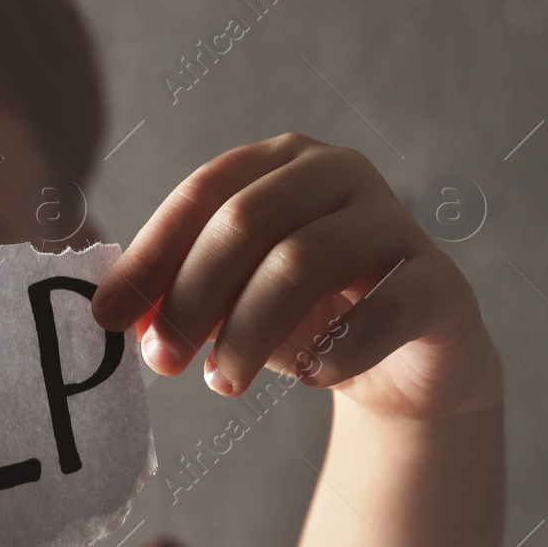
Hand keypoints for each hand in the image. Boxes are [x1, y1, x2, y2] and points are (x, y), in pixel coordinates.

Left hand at [91, 133, 501, 419]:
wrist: (400, 363)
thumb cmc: (300, 318)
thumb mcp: (227, 304)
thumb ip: (173, 296)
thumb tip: (111, 314)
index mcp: (279, 163)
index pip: (201, 193)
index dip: (149, 256)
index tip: (107, 319)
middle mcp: (339, 173)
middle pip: (245, 221)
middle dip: (191, 297)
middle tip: (163, 362)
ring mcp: (396, 221)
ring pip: (303, 260)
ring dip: (248, 331)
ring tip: (223, 383)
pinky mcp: (440, 281)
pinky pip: (382, 307)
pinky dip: (337, 347)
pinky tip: (310, 377)